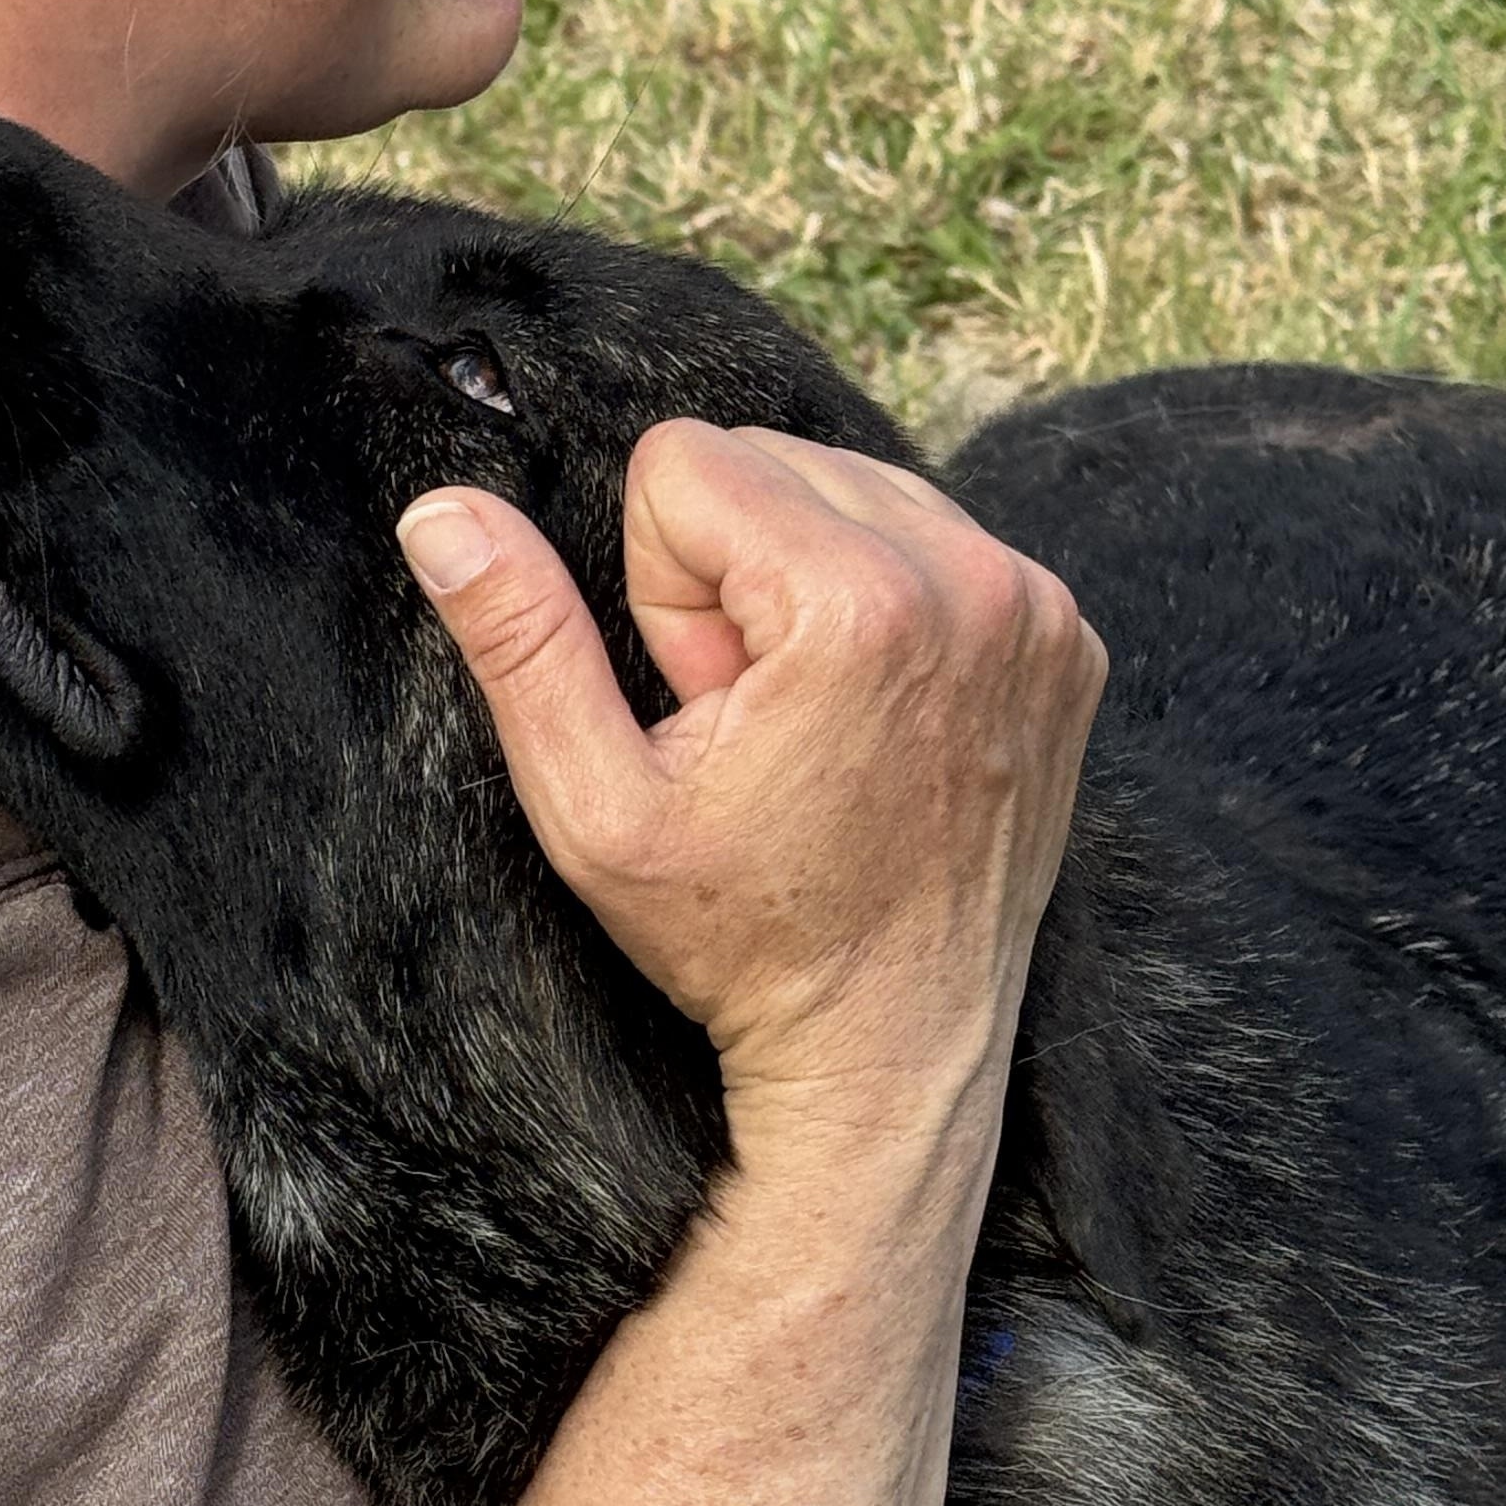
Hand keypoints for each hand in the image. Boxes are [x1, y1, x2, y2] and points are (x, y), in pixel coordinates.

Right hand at [397, 421, 1106, 1151]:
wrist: (892, 1045)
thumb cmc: (738, 938)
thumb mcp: (595, 805)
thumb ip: (521, 641)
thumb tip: (438, 512)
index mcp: (856, 605)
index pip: (683, 462)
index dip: (659, 593)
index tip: (703, 705)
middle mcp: (971, 579)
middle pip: (769, 460)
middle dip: (731, 577)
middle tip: (753, 721)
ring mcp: (1035, 608)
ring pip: (849, 487)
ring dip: (804, 582)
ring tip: (811, 724)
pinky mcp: (1067, 635)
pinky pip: (931, 539)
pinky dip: (885, 604)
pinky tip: (873, 719)